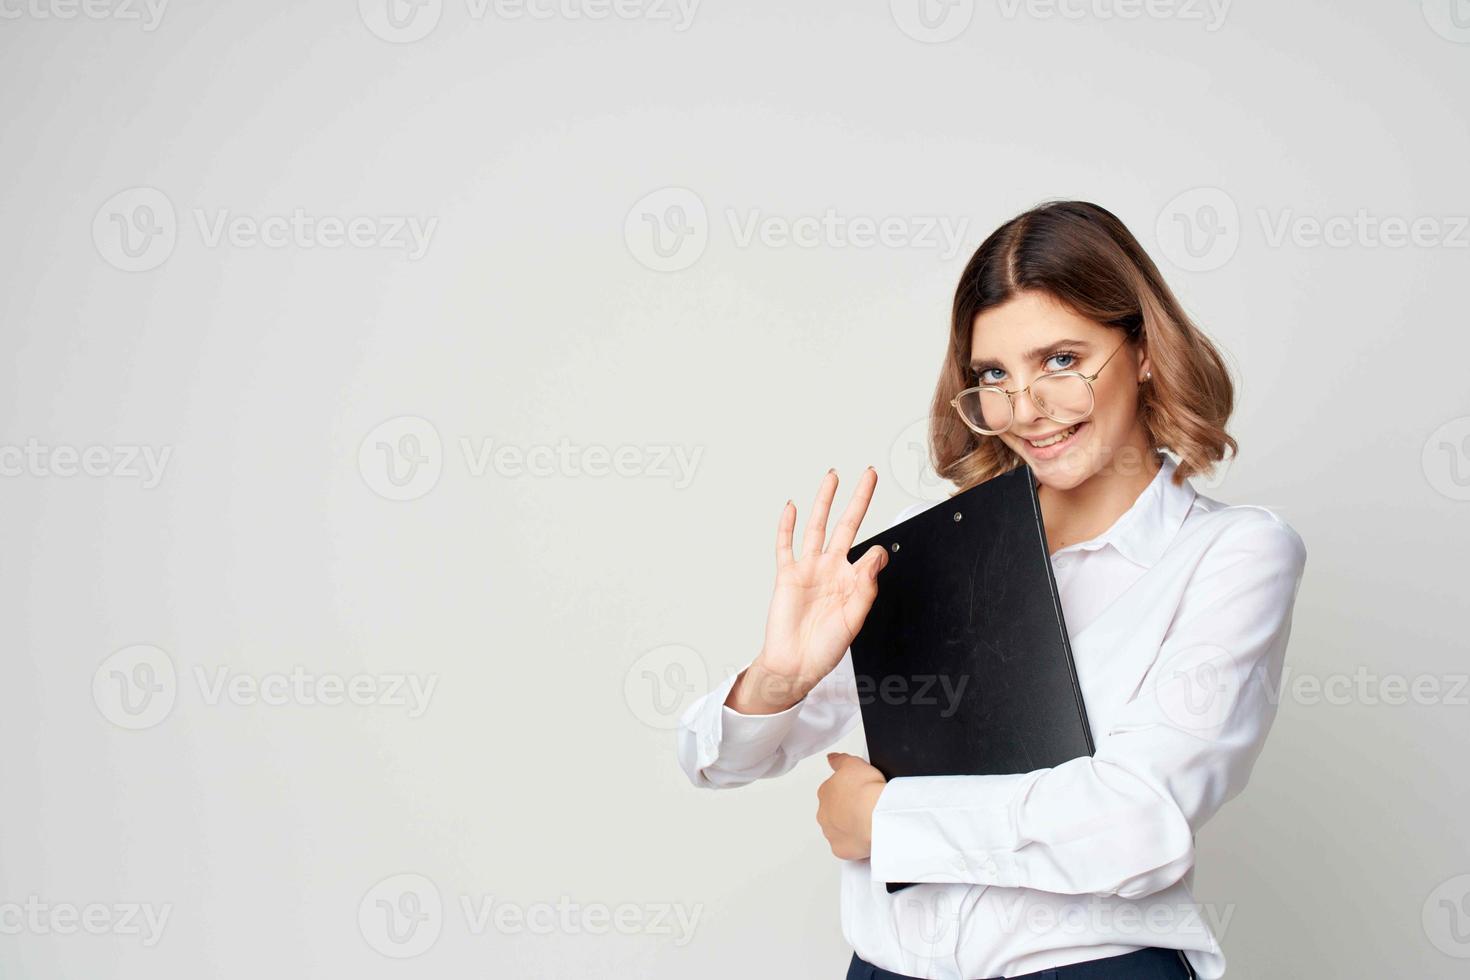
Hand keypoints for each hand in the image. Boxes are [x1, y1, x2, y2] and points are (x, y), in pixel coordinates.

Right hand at [728, 468, 888, 713]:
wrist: (795, 665)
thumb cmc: (826, 648)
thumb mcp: (854, 619)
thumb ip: (866, 587)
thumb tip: (877, 554)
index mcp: (852, 580)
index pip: (870, 553)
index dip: (876, 553)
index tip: (874, 559)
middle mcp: (831, 569)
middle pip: (846, 525)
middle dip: (858, 499)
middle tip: (869, 474)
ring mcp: (809, 569)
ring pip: (817, 526)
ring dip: (824, 501)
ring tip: (832, 477)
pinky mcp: (787, 575)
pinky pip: (785, 546)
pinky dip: (786, 526)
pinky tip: (790, 506)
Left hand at [817, 752, 886, 859]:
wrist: (876, 815)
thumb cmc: (867, 790)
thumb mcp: (854, 763)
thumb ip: (839, 760)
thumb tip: (831, 758)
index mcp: (825, 792)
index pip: (832, 791)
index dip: (848, 792)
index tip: (860, 793)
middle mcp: (824, 812)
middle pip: (833, 811)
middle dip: (847, 810)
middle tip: (865, 808)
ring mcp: (830, 832)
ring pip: (838, 829)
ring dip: (849, 827)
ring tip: (868, 823)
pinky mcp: (839, 848)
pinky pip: (845, 846)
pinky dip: (854, 843)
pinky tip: (866, 837)